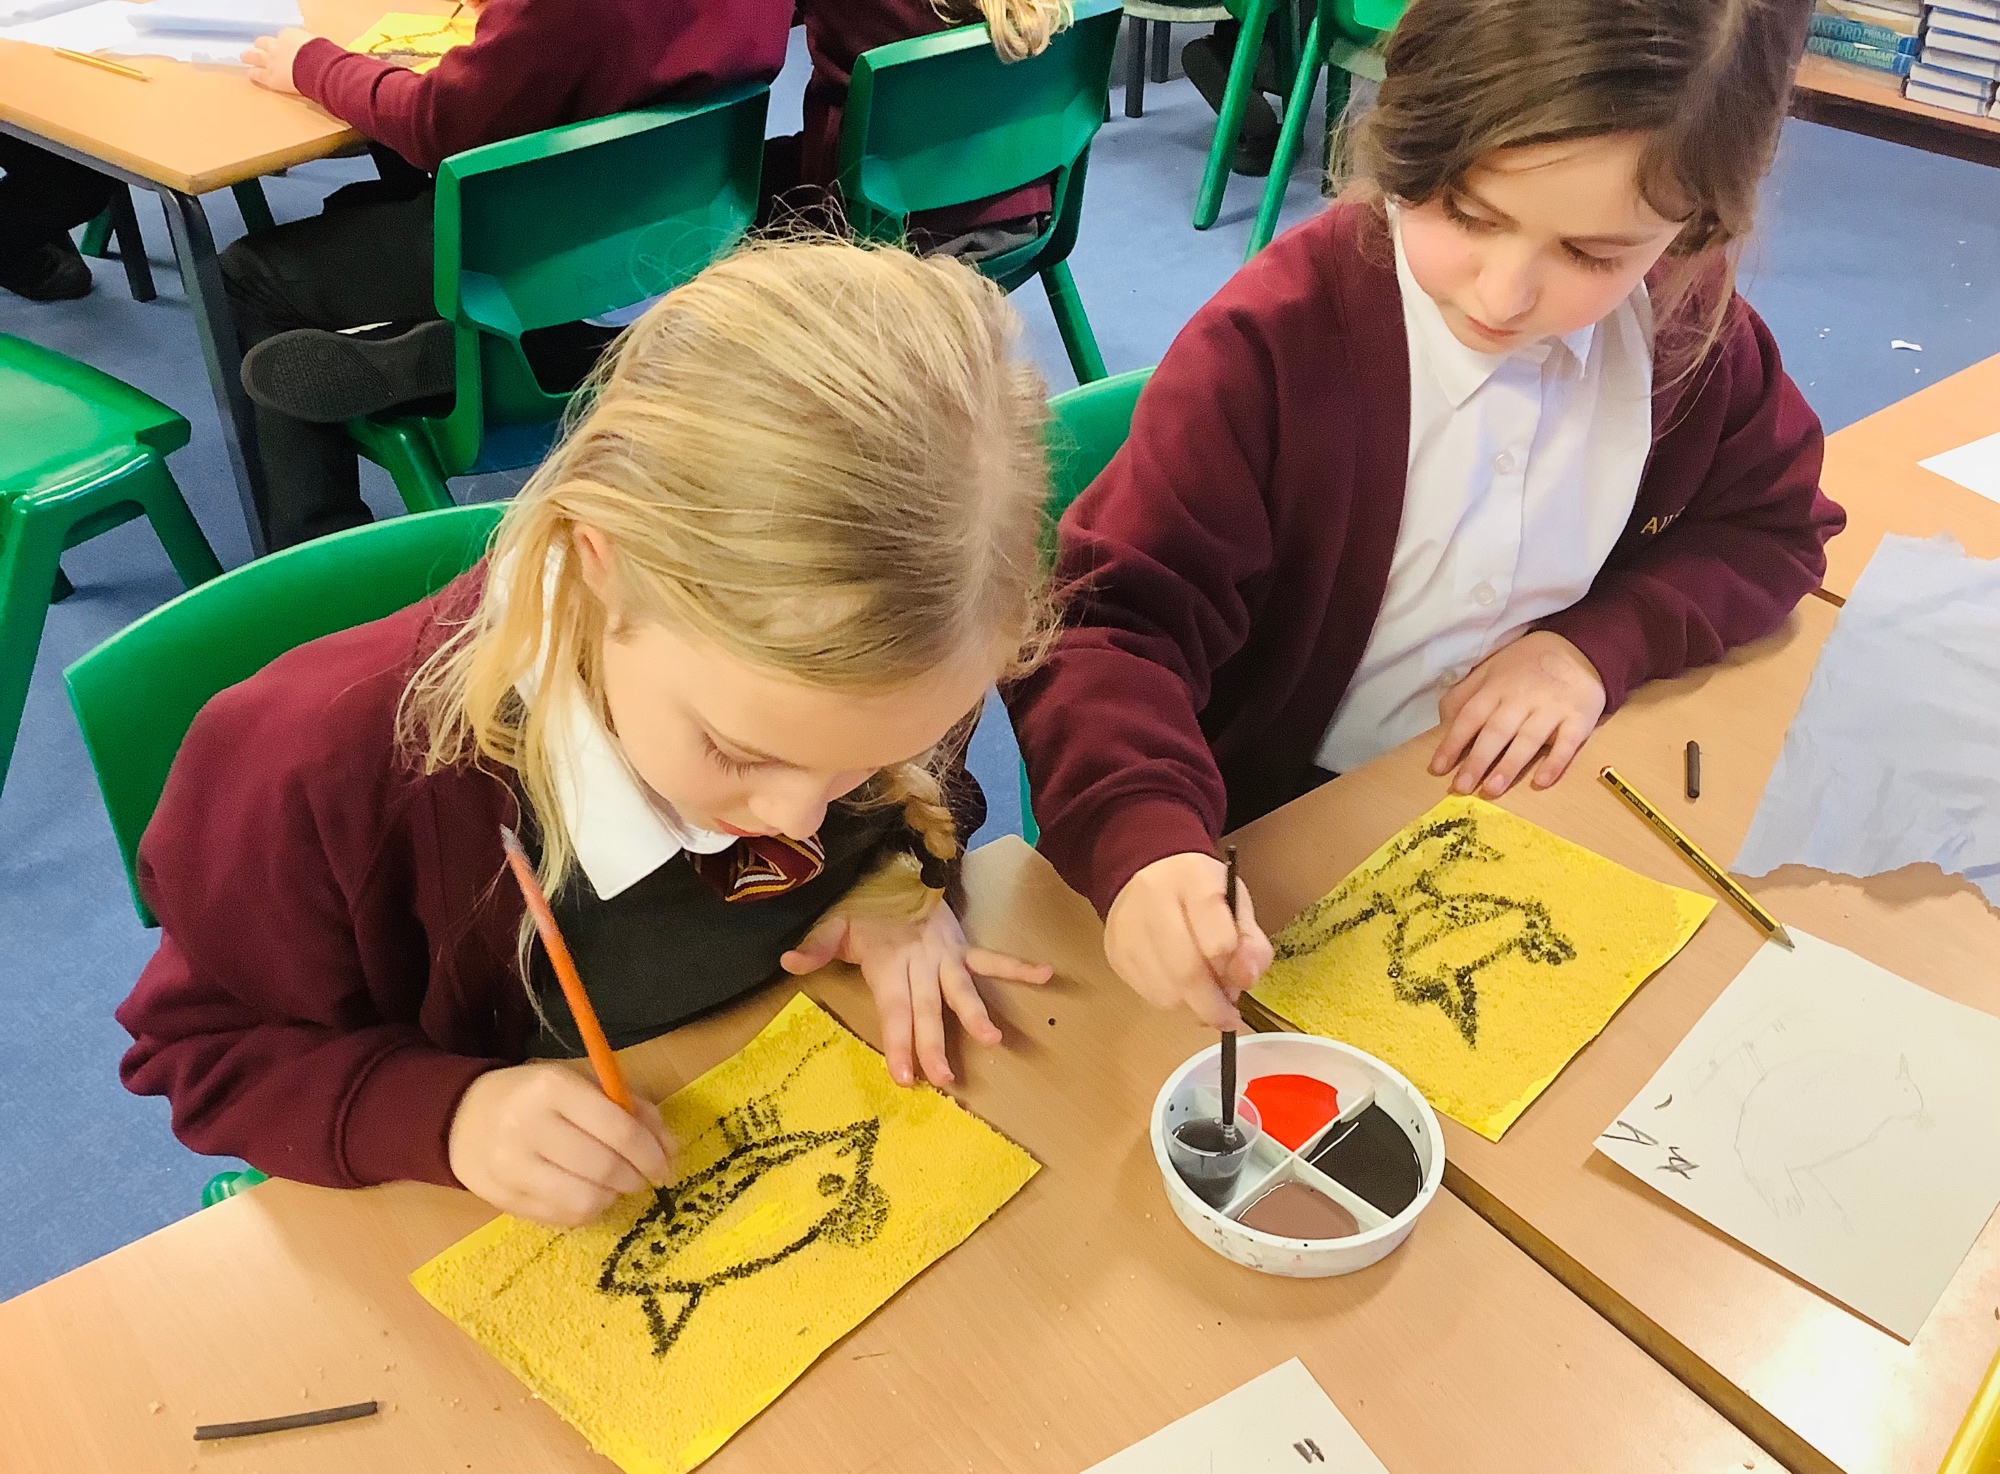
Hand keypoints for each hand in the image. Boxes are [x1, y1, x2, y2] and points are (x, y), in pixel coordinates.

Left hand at [241, 27, 313, 92]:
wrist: (318, 69)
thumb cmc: (324, 57)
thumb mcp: (320, 45)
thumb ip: (313, 48)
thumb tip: (318, 51)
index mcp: (290, 36)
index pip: (283, 36)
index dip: (284, 42)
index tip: (287, 46)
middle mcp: (277, 47)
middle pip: (263, 42)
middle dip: (261, 45)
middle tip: (258, 46)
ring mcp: (272, 62)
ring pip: (255, 56)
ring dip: (250, 56)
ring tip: (245, 57)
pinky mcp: (271, 78)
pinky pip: (258, 75)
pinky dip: (253, 74)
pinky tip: (250, 74)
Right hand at [447, 1062, 676, 1226]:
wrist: (463, 1117)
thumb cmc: (536, 1096)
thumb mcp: (581, 1084)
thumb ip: (630, 1108)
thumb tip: (671, 1147)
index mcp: (552, 1088)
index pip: (617, 1129)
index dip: (651, 1153)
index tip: (666, 1164)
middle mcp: (527, 1126)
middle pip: (604, 1167)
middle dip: (636, 1178)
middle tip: (644, 1177)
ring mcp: (511, 1167)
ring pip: (585, 1200)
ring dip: (612, 1197)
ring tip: (614, 1185)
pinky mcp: (503, 1200)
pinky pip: (562, 1218)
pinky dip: (587, 1211)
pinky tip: (587, 1194)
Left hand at [781, 903, 1051, 1087]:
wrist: (895, 864)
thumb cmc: (864, 906)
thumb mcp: (834, 923)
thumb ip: (816, 946)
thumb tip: (788, 962)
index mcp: (888, 963)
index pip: (894, 1010)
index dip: (898, 1042)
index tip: (903, 1075)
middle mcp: (921, 963)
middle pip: (928, 1009)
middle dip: (934, 1043)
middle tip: (942, 1077)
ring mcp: (946, 955)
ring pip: (961, 990)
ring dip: (976, 1014)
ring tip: (993, 1039)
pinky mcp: (963, 946)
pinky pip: (993, 959)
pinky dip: (1019, 966)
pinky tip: (1047, 974)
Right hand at [1103, 852, 1271, 1030]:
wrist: (1145, 874)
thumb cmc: (1200, 892)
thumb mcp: (1236, 904)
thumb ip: (1251, 942)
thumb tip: (1246, 979)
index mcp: (1193, 878)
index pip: (1218, 938)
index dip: (1234, 969)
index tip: (1244, 981)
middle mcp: (1153, 900)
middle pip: (1186, 970)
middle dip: (1213, 1005)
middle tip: (1229, 1018)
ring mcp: (1128, 928)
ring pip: (1166, 991)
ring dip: (1193, 1007)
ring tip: (1207, 999)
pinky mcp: (1115, 953)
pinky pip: (1148, 995)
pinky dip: (1173, 1003)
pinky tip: (1183, 991)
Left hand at [1429, 631, 1606, 796]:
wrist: (1580, 649)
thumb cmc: (1526, 665)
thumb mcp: (1491, 669)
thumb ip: (1467, 694)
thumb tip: (1442, 721)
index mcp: (1497, 687)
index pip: (1470, 717)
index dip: (1453, 742)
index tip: (1438, 768)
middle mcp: (1522, 698)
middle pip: (1496, 731)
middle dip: (1477, 760)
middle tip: (1461, 787)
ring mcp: (1552, 708)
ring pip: (1528, 739)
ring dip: (1509, 765)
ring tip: (1492, 789)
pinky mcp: (1579, 718)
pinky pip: (1568, 743)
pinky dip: (1555, 762)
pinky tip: (1541, 781)